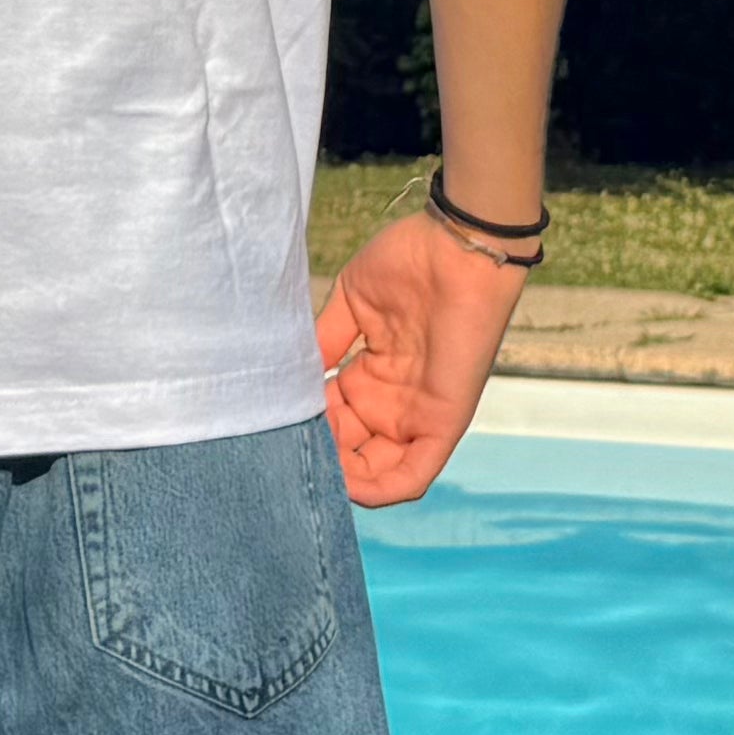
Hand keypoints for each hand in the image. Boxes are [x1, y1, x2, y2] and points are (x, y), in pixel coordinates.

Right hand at [314, 205, 530, 507]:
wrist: (459, 245)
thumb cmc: (411, 261)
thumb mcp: (352, 301)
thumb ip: (323, 341)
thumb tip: (288, 374)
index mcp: (371, 374)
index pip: (333, 419)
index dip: (305, 427)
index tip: (274, 422)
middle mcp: (393, 401)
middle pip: (349, 449)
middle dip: (319, 457)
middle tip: (286, 449)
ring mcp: (417, 413)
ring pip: (376, 471)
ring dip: (343, 479)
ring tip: (311, 469)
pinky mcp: (443, 422)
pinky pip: (413, 473)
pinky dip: (382, 490)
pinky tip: (349, 486)